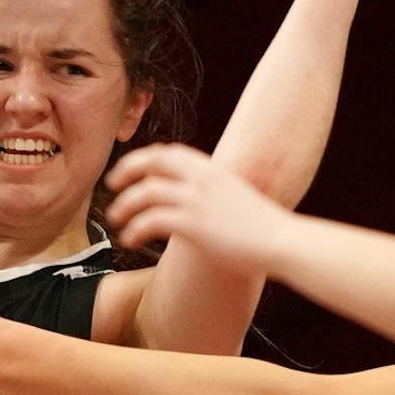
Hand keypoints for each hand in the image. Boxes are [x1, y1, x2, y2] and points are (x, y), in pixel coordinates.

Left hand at [103, 143, 287, 266]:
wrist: (283, 242)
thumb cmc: (265, 228)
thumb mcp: (237, 199)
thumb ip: (214, 195)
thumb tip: (198, 205)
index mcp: (213, 171)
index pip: (171, 152)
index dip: (146, 157)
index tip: (133, 169)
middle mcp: (202, 180)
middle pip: (153, 161)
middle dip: (127, 169)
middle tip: (112, 184)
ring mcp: (197, 200)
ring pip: (145, 192)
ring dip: (124, 204)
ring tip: (115, 219)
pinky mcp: (192, 224)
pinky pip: (150, 221)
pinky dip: (134, 229)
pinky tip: (130, 239)